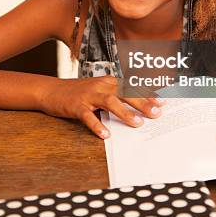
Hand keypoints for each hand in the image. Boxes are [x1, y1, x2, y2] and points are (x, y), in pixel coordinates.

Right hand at [38, 75, 164, 139]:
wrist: (51, 90)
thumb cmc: (79, 93)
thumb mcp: (99, 91)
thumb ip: (116, 97)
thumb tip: (137, 110)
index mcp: (109, 81)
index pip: (132, 87)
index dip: (148, 94)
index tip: (163, 102)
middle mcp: (101, 85)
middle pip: (126, 93)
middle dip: (143, 103)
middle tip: (157, 114)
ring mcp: (89, 95)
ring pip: (110, 102)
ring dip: (126, 113)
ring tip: (138, 124)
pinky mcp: (76, 106)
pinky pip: (88, 117)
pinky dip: (98, 126)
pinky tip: (106, 135)